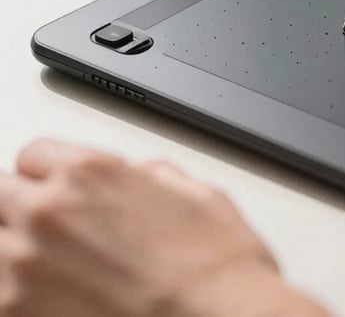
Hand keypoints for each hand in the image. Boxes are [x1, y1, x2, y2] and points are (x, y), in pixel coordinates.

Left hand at [0, 139, 327, 316]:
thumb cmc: (216, 267)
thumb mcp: (194, 192)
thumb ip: (149, 175)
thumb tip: (137, 178)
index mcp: (89, 172)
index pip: (32, 154)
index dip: (51, 172)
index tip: (59, 187)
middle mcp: (49, 214)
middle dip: (23, 207)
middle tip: (51, 228)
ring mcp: (25, 271)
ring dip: (15, 251)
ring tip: (54, 266)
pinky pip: (0, 295)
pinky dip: (19, 294)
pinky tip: (54, 297)